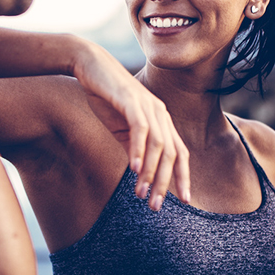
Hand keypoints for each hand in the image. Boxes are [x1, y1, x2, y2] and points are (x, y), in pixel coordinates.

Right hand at [72, 41, 189, 210]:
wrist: (90, 67)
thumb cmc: (106, 97)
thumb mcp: (122, 128)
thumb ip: (133, 147)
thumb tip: (139, 172)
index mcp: (161, 121)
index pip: (179, 153)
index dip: (183, 177)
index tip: (184, 201)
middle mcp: (161, 114)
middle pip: (172, 154)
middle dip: (165, 183)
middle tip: (156, 207)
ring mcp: (148, 106)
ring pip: (158, 145)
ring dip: (150, 172)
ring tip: (141, 193)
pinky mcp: (131, 100)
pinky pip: (141, 130)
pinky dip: (138, 151)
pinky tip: (133, 169)